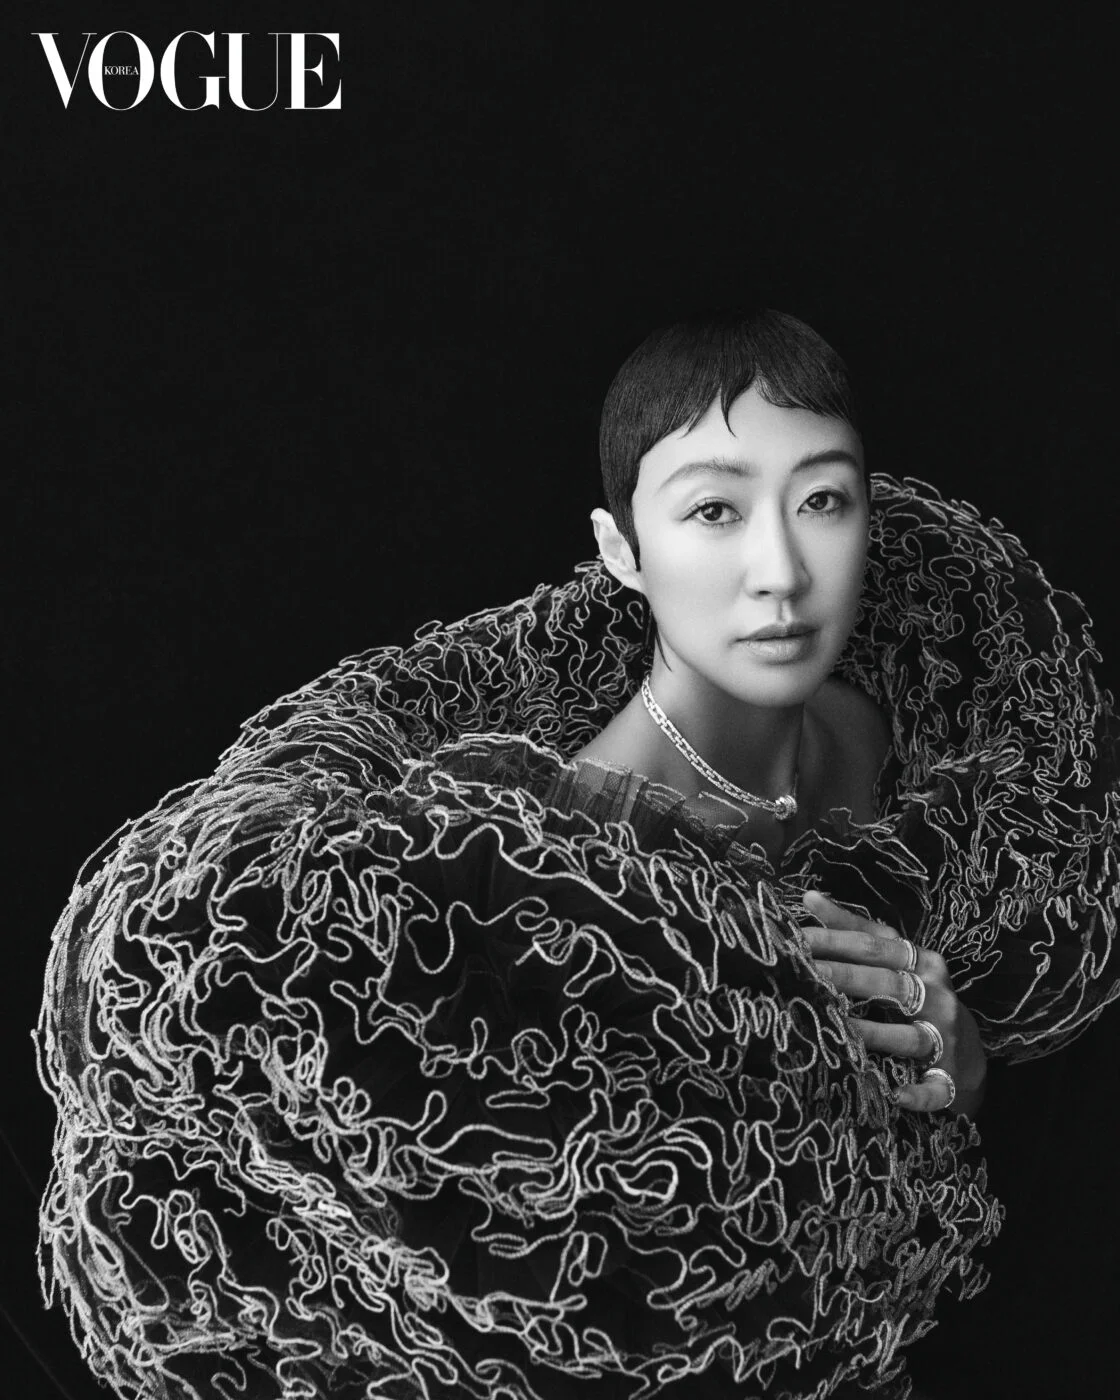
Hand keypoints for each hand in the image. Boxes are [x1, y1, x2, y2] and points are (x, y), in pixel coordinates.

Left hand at [801, 890, 986, 1117]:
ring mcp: (945, 1036)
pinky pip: (932, 1087)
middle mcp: (936, 995)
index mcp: (921, 961)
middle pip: (886, 983)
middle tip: (804, 974)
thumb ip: (855, 930)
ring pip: (906, 1035)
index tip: (795, 938)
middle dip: (844, 977)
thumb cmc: (920, 997)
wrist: (971, 1055)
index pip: (873, 945)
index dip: (834, 939)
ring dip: (872, 1033)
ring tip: (837, 1028)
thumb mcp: (895, 960)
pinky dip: (915, 1093)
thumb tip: (808, 896)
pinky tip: (892, 1095)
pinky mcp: (949, 1076)